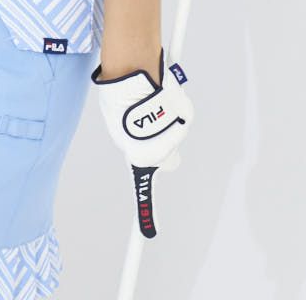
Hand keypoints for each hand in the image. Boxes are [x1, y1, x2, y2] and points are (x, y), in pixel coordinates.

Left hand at [90, 48, 193, 236]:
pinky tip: (160, 95)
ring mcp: (176, 135)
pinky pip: (181, 116)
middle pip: (166, 158)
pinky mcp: (187, 117)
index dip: (146, 212)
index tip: (147, 233)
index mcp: (138, 155)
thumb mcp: (118, 122)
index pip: (143, 189)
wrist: (134, 74)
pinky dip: (173, 108)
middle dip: (160, 148)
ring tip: (147, 102)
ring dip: (164, 121)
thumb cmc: (119, 96)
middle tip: (146, 128)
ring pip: (173, 133)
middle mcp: (160, 151)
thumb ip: (129, 137)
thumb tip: (133, 139)